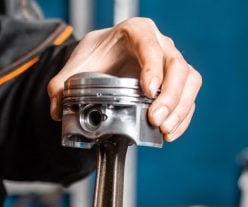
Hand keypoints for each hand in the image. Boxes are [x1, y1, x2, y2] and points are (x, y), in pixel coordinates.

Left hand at [48, 17, 201, 141]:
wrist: (107, 56)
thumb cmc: (97, 55)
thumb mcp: (76, 65)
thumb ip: (61, 85)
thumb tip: (57, 109)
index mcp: (136, 32)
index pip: (150, 46)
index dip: (153, 68)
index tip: (148, 91)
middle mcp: (160, 43)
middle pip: (177, 66)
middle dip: (170, 96)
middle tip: (156, 120)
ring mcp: (172, 62)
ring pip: (189, 80)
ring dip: (180, 108)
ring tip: (165, 131)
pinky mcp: (179, 81)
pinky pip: (190, 96)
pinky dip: (183, 116)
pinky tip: (170, 133)